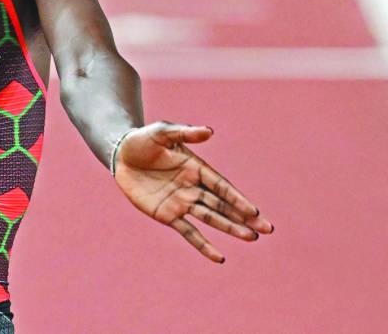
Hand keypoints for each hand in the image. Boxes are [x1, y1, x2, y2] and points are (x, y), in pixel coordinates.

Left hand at [113, 122, 273, 262]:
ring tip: (251, 238)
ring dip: (230, 228)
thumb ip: (185, 132)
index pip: (221, 186)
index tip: (254, 211)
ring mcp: (181, 202)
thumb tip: (210, 131)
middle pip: (222, 204)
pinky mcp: (167, 215)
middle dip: (243, 217)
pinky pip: (188, 232)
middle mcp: (193, 187)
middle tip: (265, 230)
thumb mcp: (162, 132)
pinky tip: (219, 257)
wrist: (121, 155)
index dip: (237, 199)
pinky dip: (203, 245)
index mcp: (197, 168)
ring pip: (210, 218)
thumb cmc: (143, 140)